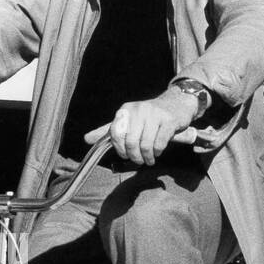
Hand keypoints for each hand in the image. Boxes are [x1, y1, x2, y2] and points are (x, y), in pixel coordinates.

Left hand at [84, 90, 198, 167]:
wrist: (177, 103)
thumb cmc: (150, 116)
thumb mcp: (128, 120)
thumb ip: (108, 130)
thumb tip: (86, 139)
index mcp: (126, 110)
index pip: (115, 134)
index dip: (119, 149)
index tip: (125, 155)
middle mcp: (138, 110)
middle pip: (130, 142)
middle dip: (134, 156)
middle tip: (138, 160)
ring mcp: (154, 114)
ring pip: (145, 144)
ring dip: (147, 157)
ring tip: (149, 159)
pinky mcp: (169, 120)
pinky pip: (159, 143)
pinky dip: (157, 152)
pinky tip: (157, 152)